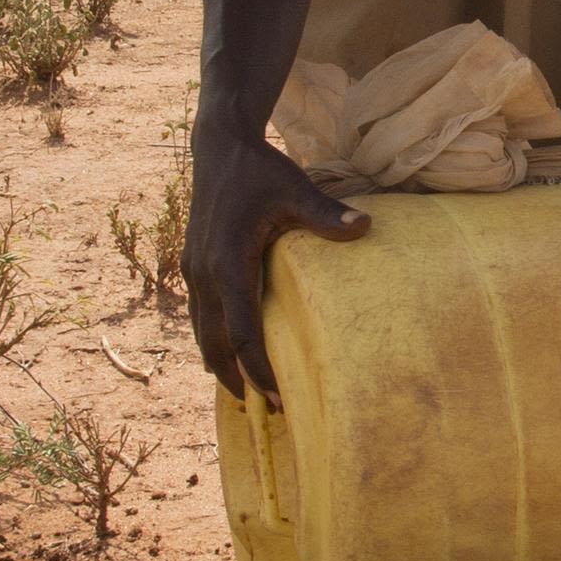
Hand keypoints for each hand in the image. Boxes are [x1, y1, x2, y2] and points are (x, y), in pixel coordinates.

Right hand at [185, 128, 367, 402]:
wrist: (219, 147)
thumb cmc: (261, 170)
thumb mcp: (296, 190)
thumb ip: (327, 215)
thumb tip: (366, 227)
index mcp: (227, 264)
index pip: (242, 333)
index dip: (258, 371)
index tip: (278, 399)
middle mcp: (204, 274)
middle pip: (215, 345)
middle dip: (236, 381)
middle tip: (265, 413)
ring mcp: (193, 271)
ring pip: (201, 333)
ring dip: (220, 365)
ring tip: (246, 395)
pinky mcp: (193, 265)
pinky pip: (200, 315)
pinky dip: (212, 341)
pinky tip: (228, 356)